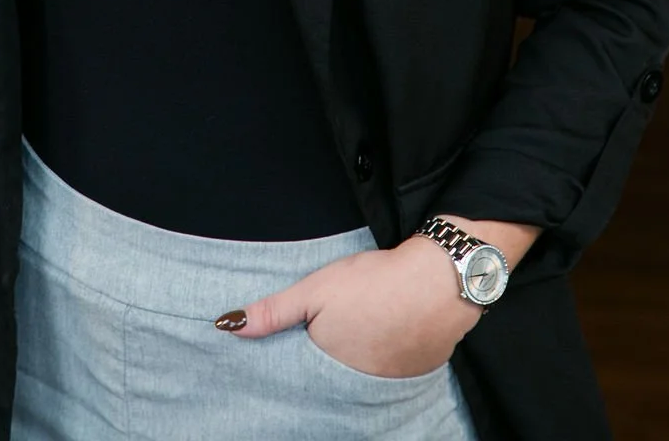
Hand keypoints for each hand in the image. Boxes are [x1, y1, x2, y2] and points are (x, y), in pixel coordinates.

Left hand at [214, 236, 480, 378]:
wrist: (439, 282)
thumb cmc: (373, 283)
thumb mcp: (315, 289)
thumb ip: (274, 311)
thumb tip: (228, 325)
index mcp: (327, 368)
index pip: (298, 379)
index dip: (292, 362)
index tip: (286, 349)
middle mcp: (356, 386)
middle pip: (328, 380)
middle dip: (319, 365)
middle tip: (323, 335)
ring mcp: (386, 384)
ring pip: (357, 377)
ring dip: (350, 362)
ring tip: (352, 332)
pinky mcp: (413, 374)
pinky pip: (386, 375)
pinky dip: (378, 359)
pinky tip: (378, 336)